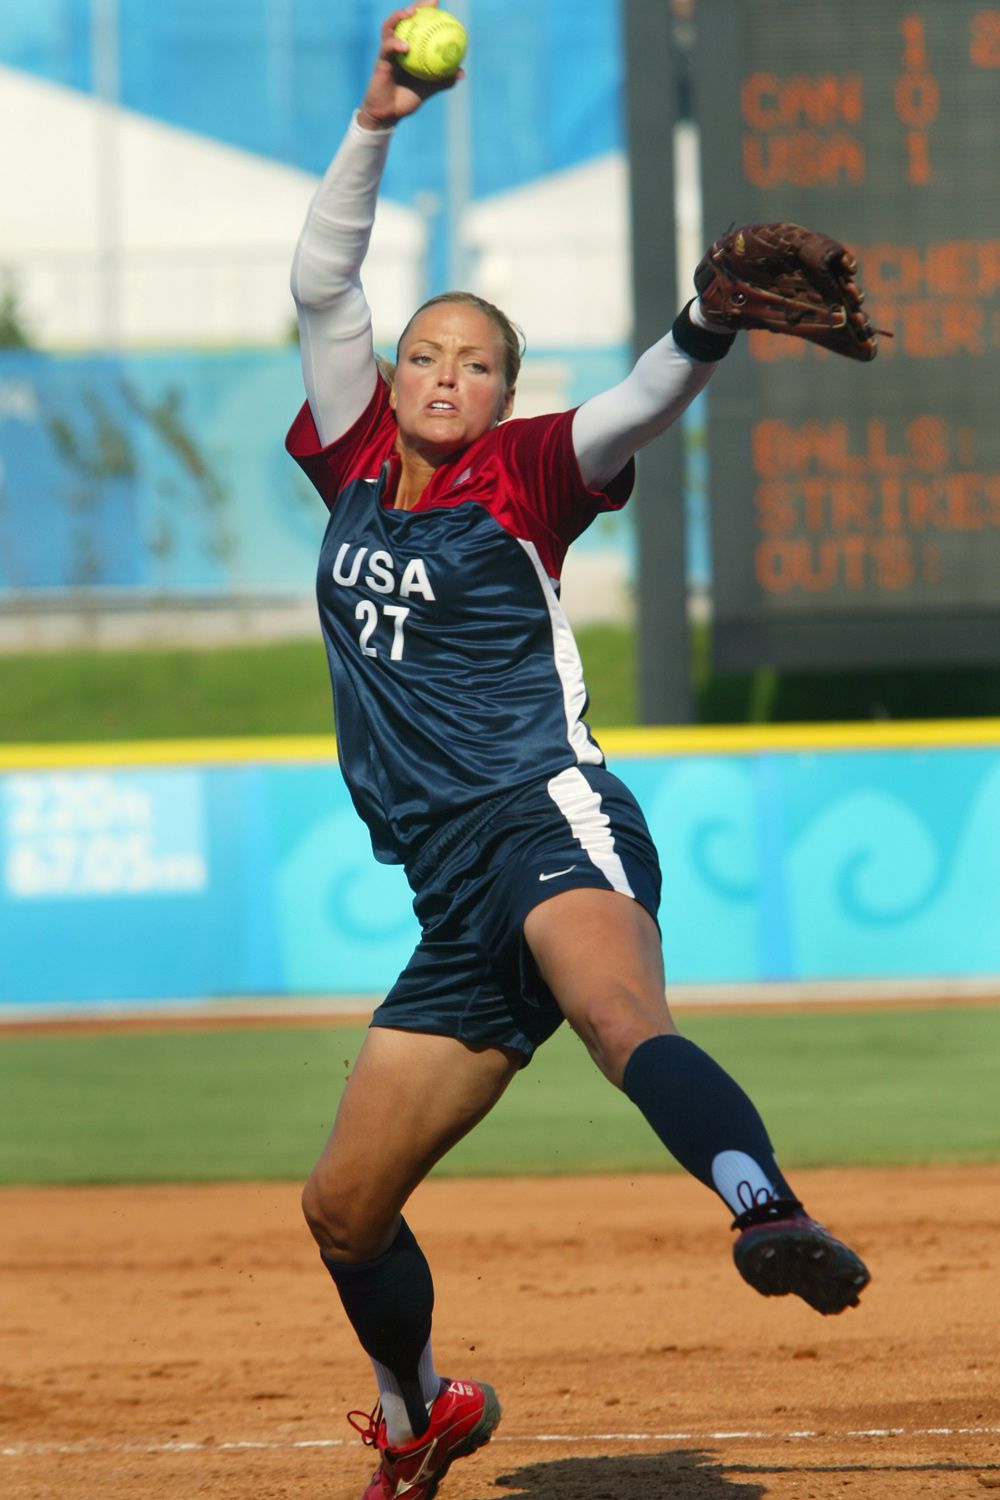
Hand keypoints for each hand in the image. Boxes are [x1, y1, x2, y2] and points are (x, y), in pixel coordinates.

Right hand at [357, 3, 463, 129]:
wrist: (388, 115)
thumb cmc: (406, 101)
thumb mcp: (428, 89)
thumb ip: (443, 80)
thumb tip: (461, 73)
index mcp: (408, 49)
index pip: (417, 26)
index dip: (427, 13)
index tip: (439, 5)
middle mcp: (396, 46)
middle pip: (403, 19)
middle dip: (416, 6)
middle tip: (430, 2)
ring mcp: (387, 51)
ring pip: (390, 26)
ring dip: (399, 16)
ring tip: (412, 12)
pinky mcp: (380, 60)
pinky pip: (387, 48)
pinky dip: (396, 45)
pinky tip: (406, 47)